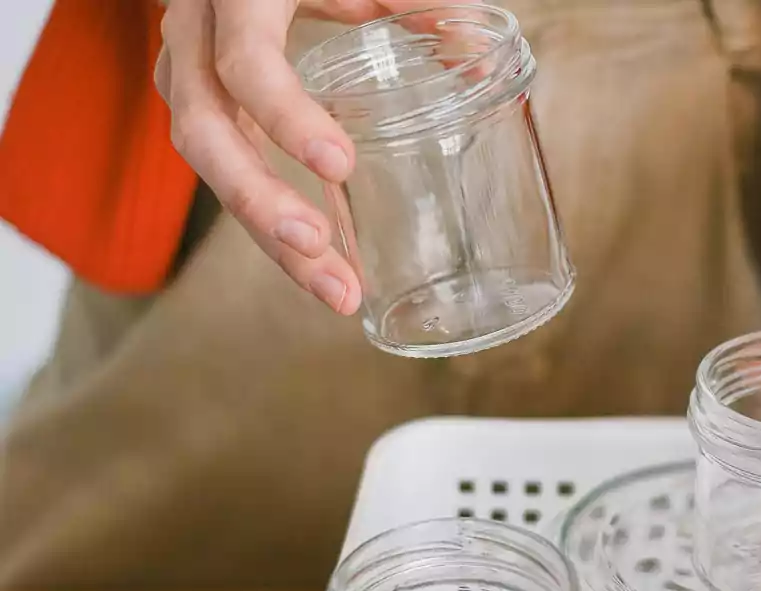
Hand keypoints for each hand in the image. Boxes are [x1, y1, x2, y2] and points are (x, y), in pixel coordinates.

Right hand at [155, 1, 460, 312]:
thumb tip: (479, 54)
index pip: (245, 62)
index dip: (285, 116)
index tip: (339, 167)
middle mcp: (194, 38)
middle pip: (204, 132)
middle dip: (258, 202)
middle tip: (318, 250)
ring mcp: (187, 74)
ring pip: (206, 165)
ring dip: (266, 234)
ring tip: (333, 288)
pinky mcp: (201, 105)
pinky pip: (224, 170)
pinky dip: (268, 222)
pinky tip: (319, 265)